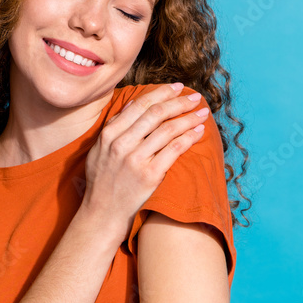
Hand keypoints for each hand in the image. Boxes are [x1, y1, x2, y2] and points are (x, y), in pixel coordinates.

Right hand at [82, 83, 208, 240]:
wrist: (102, 214)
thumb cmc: (102, 182)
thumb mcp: (98, 150)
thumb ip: (114, 126)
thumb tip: (132, 103)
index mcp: (109, 134)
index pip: (139, 105)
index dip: (161, 93)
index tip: (178, 88)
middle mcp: (121, 144)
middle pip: (156, 114)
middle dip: (179, 102)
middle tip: (196, 97)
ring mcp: (135, 160)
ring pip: (168, 129)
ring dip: (189, 118)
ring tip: (203, 113)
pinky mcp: (149, 175)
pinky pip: (174, 150)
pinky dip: (189, 138)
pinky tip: (199, 132)